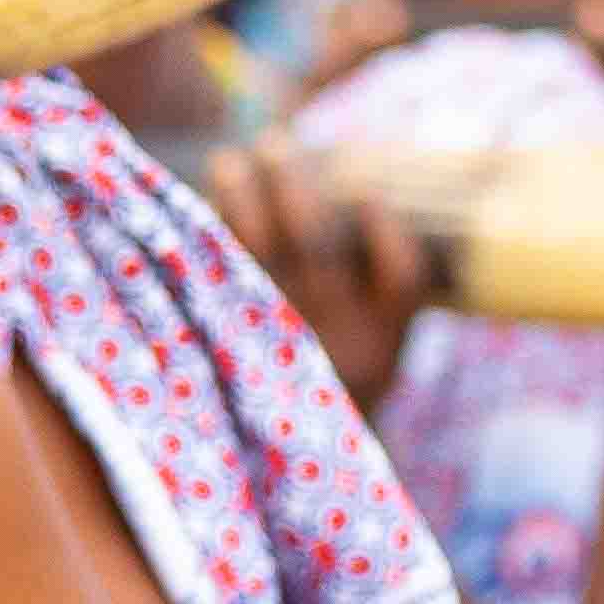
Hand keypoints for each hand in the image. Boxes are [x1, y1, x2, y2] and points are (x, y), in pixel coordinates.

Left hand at [203, 136, 438, 415]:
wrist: (291, 461)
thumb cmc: (343, 380)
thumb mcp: (381, 350)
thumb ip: (387, 287)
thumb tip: (376, 190)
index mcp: (384, 339)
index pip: (401, 276)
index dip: (389, 233)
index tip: (371, 194)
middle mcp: (331, 336)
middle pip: (316, 247)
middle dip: (293, 188)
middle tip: (275, 142)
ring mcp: (276, 337)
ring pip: (257, 255)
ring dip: (240, 199)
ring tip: (229, 159)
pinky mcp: (230, 342)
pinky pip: (218, 278)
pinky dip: (210, 239)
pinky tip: (203, 206)